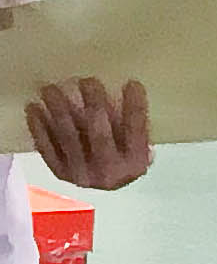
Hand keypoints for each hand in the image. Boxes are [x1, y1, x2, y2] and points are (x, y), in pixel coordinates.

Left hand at [26, 76, 151, 189]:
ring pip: (69, 138)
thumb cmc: (122, 152)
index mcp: (134, 163)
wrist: (105, 182)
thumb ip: (127, 122)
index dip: (135, 108)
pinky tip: (34, 108)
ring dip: (59, 111)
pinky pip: (47, 148)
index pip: (136, 132)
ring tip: (51, 89)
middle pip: (100, 135)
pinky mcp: (61, 172)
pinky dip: (39, 127)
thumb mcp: (134, 140)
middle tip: (88, 81)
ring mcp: (83, 174)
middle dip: (95, 106)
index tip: (132, 83)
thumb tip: (111, 93)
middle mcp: (110, 172)